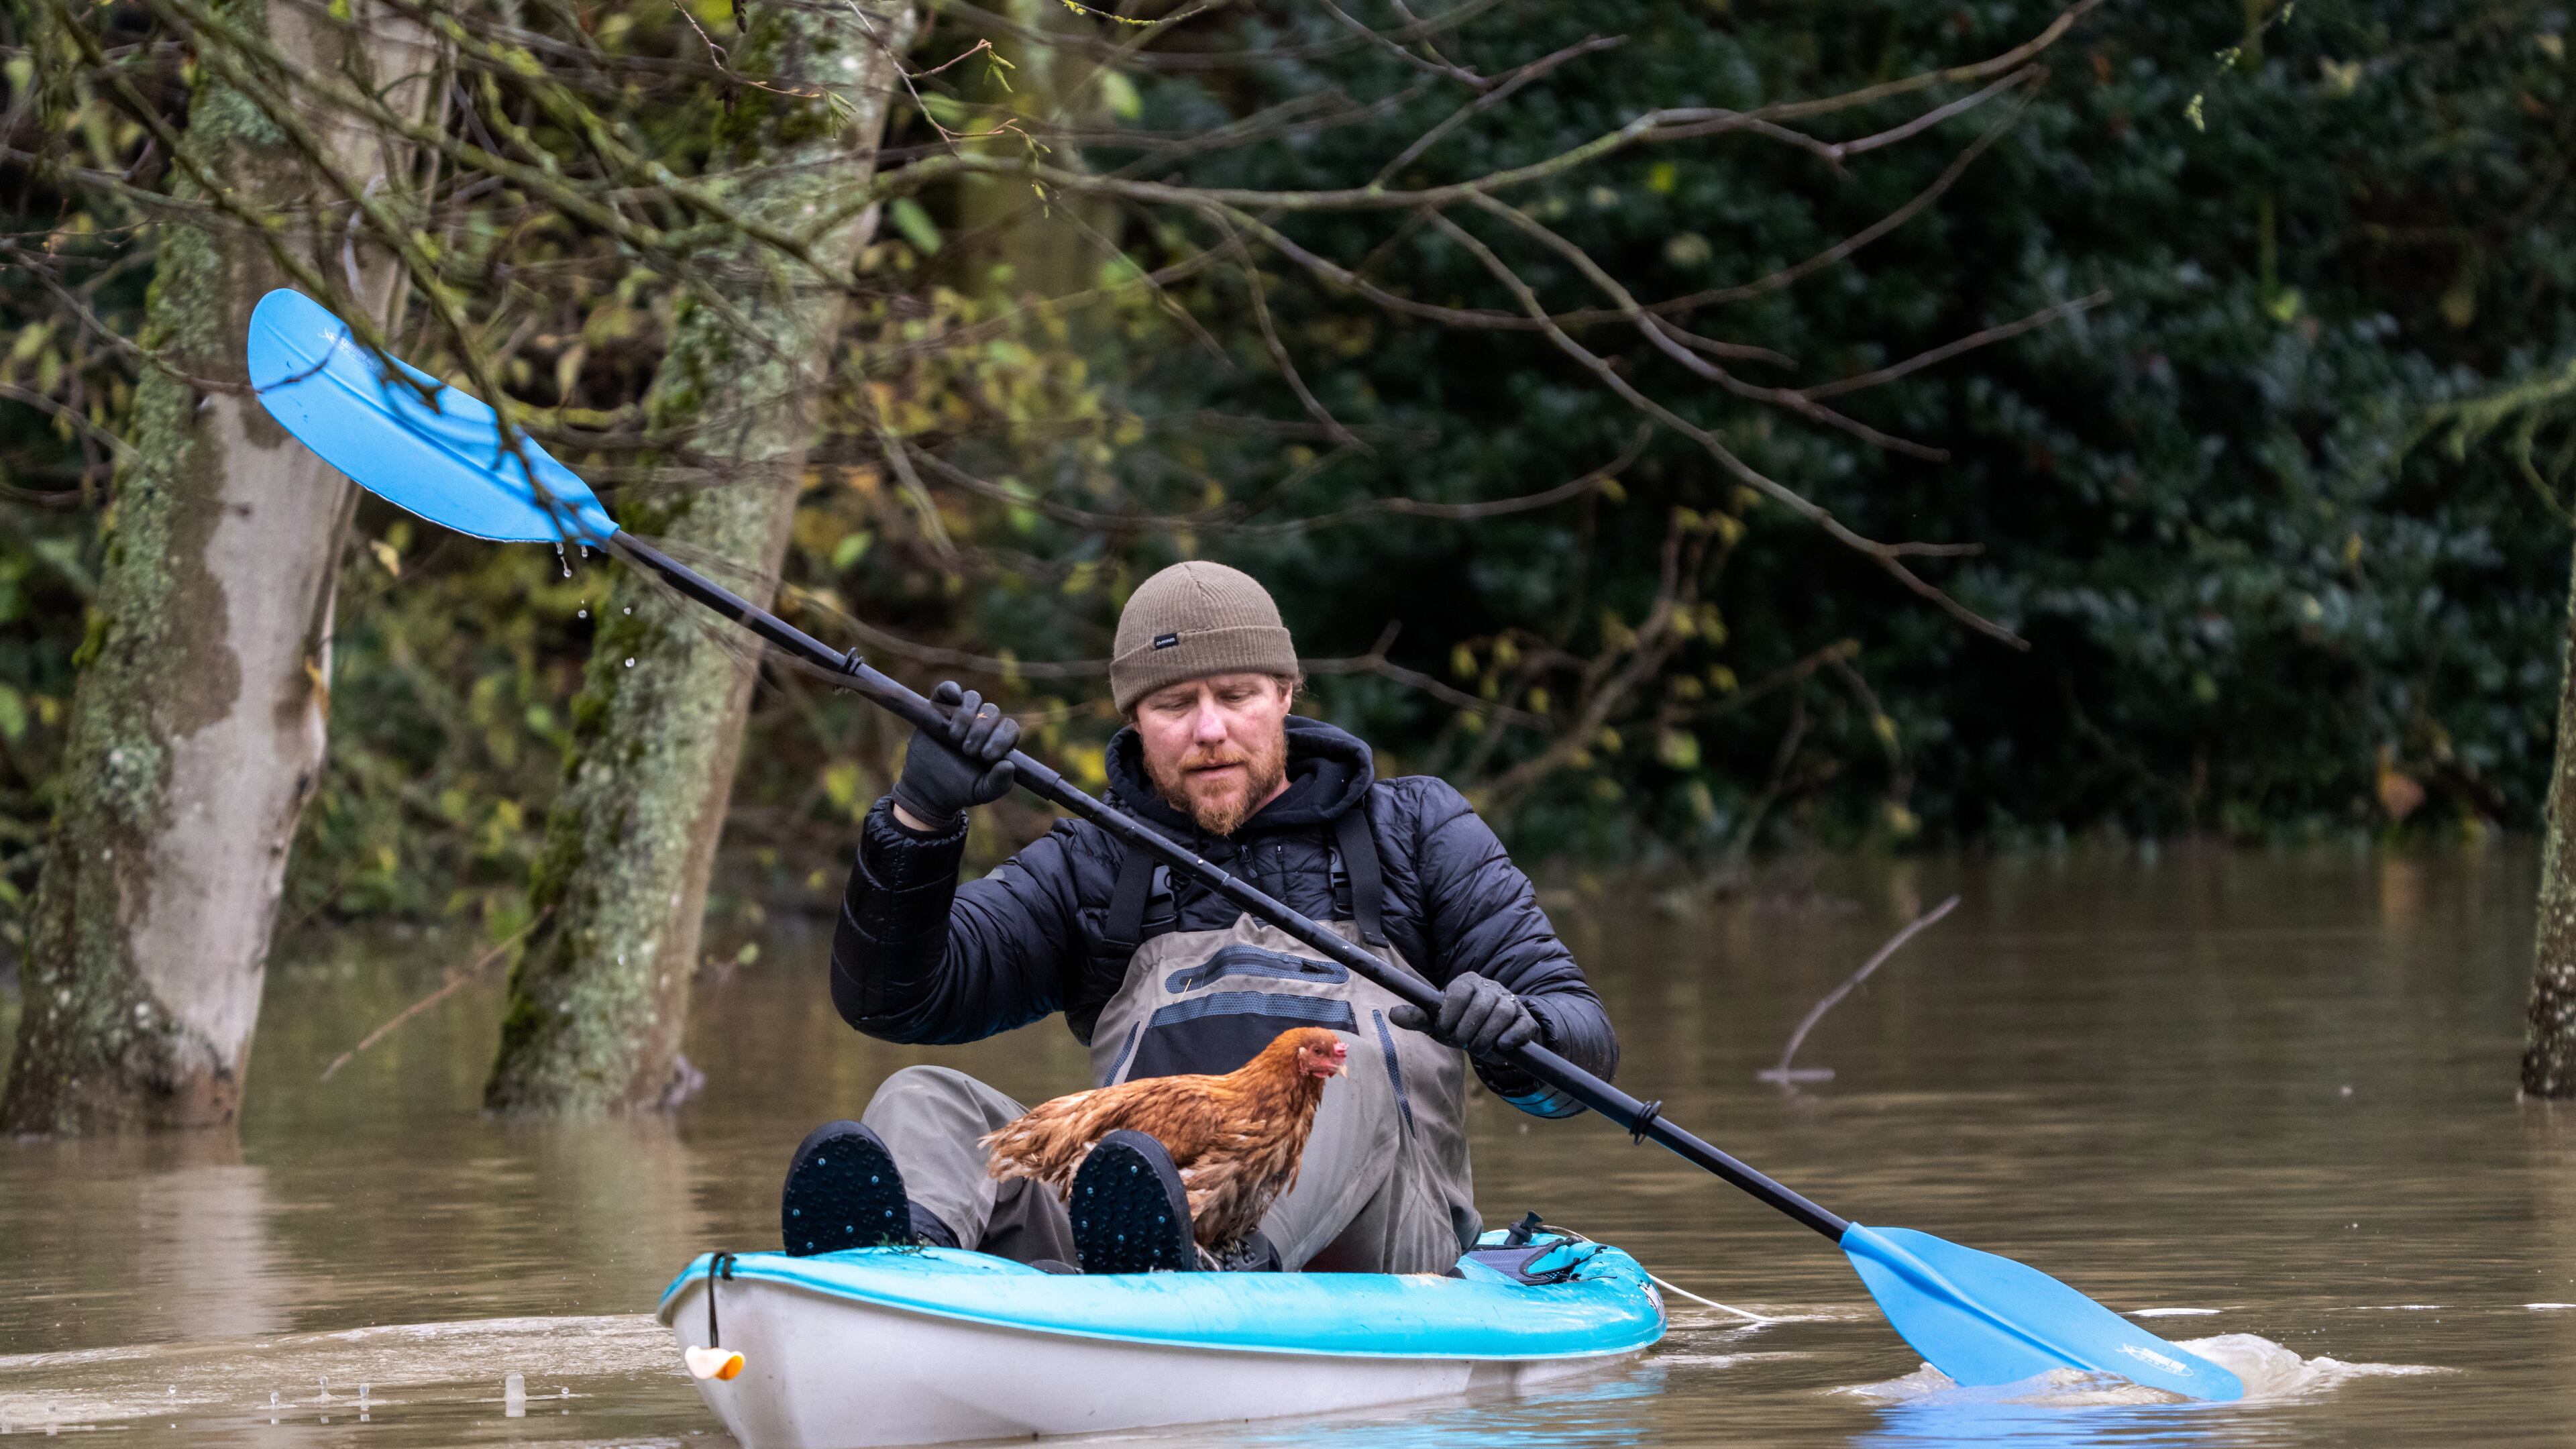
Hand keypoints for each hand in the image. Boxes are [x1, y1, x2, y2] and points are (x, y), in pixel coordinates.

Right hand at [890, 681, 1019, 829]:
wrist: (926, 789)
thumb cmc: (959, 789)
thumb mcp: (982, 791)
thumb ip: (999, 783)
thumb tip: (1009, 765)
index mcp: (997, 740)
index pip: (1009, 728)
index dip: (1002, 738)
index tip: (987, 757)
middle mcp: (982, 723)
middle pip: (992, 711)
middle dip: (982, 730)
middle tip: (968, 751)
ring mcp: (960, 714)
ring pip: (973, 698)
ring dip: (967, 716)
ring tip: (955, 737)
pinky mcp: (939, 709)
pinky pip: (948, 690)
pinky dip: (951, 689)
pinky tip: (953, 698)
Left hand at [1387, 974, 1540, 1058]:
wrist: (1492, 1039)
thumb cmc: (1461, 1026)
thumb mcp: (1439, 1024)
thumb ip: (1418, 1018)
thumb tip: (1392, 1014)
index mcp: (1467, 983)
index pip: (1459, 991)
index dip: (1450, 1014)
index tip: (1445, 1030)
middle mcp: (1489, 988)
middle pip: (1481, 1004)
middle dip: (1468, 1029)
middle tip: (1462, 1043)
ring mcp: (1510, 1001)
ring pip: (1502, 1012)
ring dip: (1487, 1035)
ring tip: (1478, 1048)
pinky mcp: (1525, 1018)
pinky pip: (1522, 1024)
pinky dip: (1512, 1036)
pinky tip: (1501, 1045)